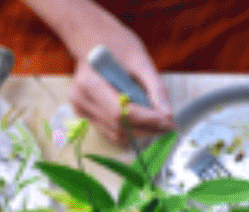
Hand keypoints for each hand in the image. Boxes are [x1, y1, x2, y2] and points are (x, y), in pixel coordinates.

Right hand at [61, 14, 174, 145]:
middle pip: (119, 126)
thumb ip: (155, 88)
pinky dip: (130, 130)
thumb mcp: (140, 60)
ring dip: (140, 132)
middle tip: (169, 124)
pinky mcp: (84, 116)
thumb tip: (167, 115)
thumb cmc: (116, 44)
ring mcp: (80, 110)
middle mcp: (80, 100)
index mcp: (89, 83)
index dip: (146, 120)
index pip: (120, 112)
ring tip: (157, 122)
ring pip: (117, 134)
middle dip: (147, 128)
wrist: (93, 40)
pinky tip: (142, 120)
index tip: (168, 122)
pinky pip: (111, 132)